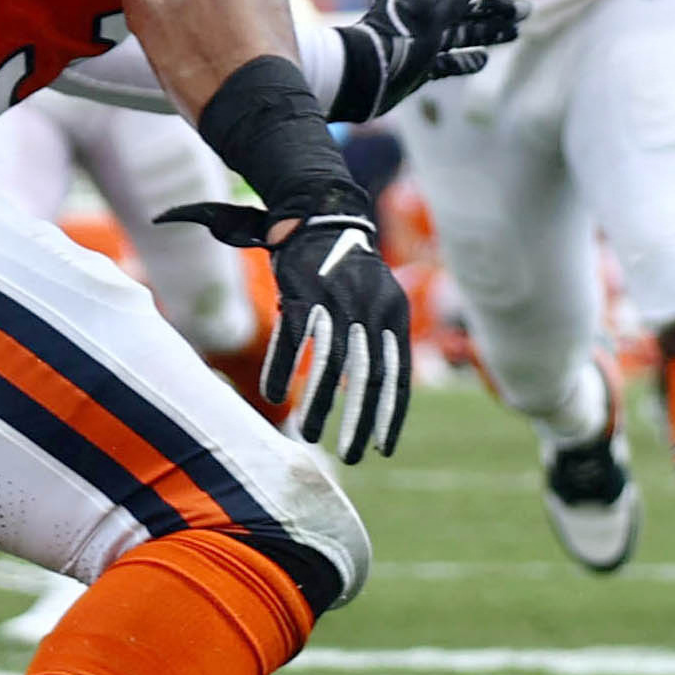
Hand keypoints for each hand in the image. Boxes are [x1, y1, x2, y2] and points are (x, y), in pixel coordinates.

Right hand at [166, 200, 412, 461]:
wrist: (321, 218)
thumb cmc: (351, 271)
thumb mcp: (380, 300)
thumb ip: (381, 341)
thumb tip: (379, 393)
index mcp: (394, 316)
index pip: (398, 377)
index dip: (391, 415)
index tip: (384, 448)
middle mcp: (369, 311)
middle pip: (367, 378)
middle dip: (359, 422)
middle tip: (353, 457)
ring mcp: (334, 302)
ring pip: (329, 365)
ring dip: (319, 405)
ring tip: (311, 436)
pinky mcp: (301, 294)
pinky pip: (292, 340)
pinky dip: (281, 369)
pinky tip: (275, 397)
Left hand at [328, 0, 528, 119]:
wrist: (362, 79)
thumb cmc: (396, 40)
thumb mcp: (431, 14)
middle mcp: (418, 15)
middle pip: (463, 7)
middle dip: (495, 7)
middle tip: (527, 8)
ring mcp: (418, 42)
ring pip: (458, 34)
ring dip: (487, 32)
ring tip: (516, 31)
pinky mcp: (416, 67)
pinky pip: (445, 61)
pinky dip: (464, 60)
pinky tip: (482, 60)